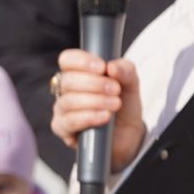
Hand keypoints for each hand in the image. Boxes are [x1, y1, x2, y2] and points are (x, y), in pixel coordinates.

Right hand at [49, 50, 144, 173]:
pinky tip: (105, 116)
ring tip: (115, 104)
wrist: (128, 133)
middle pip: (68, 80)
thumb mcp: (131, 84)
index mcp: (78, 73)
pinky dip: (89, 117)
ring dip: (95, 101)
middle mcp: (66, 90)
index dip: (82, 61)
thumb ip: (125, 70)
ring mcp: (62, 110)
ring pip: (68, 101)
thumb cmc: (124, 105)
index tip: (102, 67)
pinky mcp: (63, 129)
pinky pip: (69, 121)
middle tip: (115, 89)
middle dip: (95, 83)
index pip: (67, 60)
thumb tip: (112, 66)